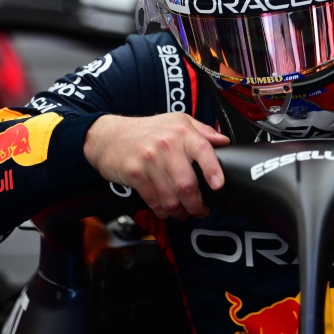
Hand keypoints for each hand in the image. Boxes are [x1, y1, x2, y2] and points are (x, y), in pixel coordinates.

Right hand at [83, 113, 228, 219]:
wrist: (109, 136)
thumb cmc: (147, 130)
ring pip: (170, 197)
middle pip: (187, 184)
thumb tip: (224, 142)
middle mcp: (166, 145)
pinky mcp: (134, 174)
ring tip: (184, 213)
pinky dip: (163, 211)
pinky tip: (167, 210)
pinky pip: (154, 200)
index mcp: (182, 132)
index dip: (213, 170)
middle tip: (200, 210)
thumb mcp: (177, 121)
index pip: (203, 150)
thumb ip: (203, 131)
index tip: (219, 185)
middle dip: (196, 204)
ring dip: (180, 211)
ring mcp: (149, 160)